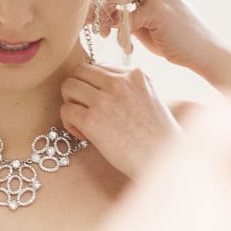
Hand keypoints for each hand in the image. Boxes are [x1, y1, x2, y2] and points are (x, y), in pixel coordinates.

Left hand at [60, 63, 181, 177]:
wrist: (164, 164)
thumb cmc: (158, 138)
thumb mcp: (150, 99)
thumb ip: (129, 87)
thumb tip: (97, 85)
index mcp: (136, 74)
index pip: (99, 67)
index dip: (94, 85)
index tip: (100, 103)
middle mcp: (119, 82)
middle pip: (79, 71)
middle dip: (78, 89)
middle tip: (85, 109)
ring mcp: (104, 100)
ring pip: (68, 86)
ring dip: (71, 103)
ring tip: (83, 121)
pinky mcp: (92, 120)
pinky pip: (66, 110)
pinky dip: (69, 123)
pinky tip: (84, 135)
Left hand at [95, 0, 230, 88]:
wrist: (204, 52)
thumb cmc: (172, 37)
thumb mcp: (143, 18)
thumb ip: (123, 10)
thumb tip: (93, 8)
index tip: (90, 17)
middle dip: (97, 6)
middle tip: (94, 27)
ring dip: (104, 17)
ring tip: (105, 34)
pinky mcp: (159, 7)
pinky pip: (126, 20)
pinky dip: (121, 36)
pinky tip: (128, 47)